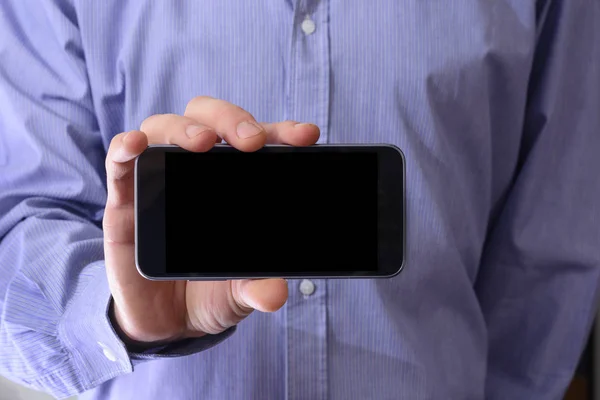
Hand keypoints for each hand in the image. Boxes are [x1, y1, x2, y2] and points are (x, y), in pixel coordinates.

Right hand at [103, 96, 319, 343]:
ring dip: (185, 128)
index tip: (305, 136)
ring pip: (165, 128)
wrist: (165, 322)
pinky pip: (119, 164)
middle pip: (209, 119)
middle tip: (252, 141)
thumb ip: (256, 287)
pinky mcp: (125, 201)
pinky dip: (125, 146)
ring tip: (203, 142)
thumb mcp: (239, 292)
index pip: (257, 142)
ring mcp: (158, 181)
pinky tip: (137, 144)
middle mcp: (196, 171)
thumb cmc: (209, 293)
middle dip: (232, 120)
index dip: (281, 133)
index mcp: (234, 183)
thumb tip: (275, 294)